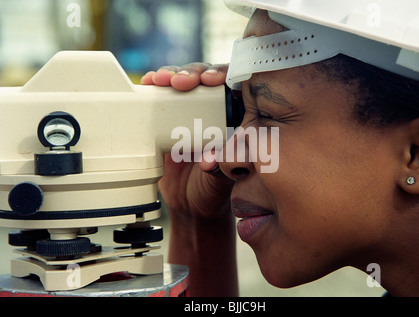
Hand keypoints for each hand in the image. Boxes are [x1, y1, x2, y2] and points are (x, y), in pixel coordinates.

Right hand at [141, 63, 233, 218]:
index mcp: (236, 120)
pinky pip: (163, 99)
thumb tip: (207, 159)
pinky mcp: (169, 120)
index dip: (223, 76)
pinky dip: (156, 89)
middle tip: (182, 82)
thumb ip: (219, 168)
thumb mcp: (220, 180)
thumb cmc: (213, 191)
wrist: (190, 205)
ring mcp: (191, 114)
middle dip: (194, 74)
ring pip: (184, 84)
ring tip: (162, 80)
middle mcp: (215, 112)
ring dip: (173, 75)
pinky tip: (149, 83)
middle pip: (206, 79)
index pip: (234, 86)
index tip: (211, 80)